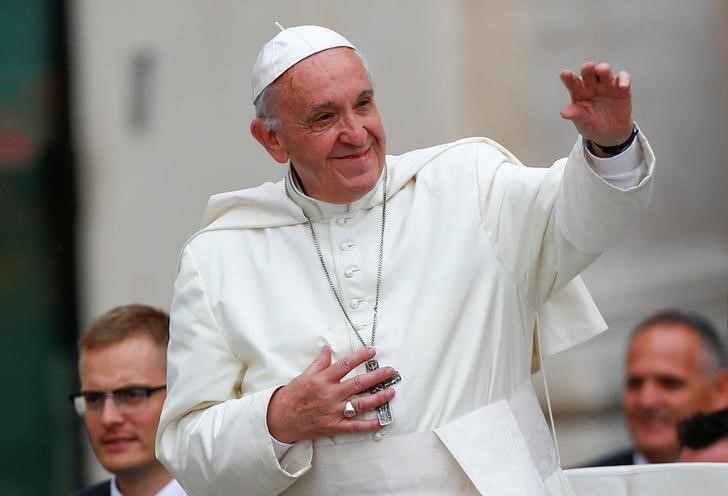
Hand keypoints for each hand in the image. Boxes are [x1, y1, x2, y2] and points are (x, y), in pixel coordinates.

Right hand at [266, 345, 396, 442]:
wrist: (281, 419)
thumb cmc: (293, 397)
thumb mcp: (305, 375)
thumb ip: (319, 362)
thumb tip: (327, 348)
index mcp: (323, 380)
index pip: (346, 365)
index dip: (360, 357)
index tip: (372, 351)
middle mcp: (331, 395)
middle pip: (359, 383)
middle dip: (377, 376)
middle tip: (390, 371)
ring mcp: (334, 411)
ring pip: (361, 403)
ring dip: (378, 397)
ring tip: (391, 391)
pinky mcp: (334, 426)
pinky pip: (355, 426)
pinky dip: (369, 424)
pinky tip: (381, 420)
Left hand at [560, 62, 632, 145]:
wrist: (611, 133)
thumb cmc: (593, 125)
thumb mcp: (583, 123)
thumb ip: (576, 115)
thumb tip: (564, 113)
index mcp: (579, 92)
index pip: (572, 83)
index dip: (568, 78)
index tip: (565, 74)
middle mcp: (591, 86)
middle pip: (589, 74)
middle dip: (588, 69)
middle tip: (588, 67)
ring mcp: (606, 85)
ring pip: (604, 72)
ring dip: (604, 69)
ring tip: (603, 70)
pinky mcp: (621, 88)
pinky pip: (623, 78)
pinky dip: (624, 79)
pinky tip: (623, 86)